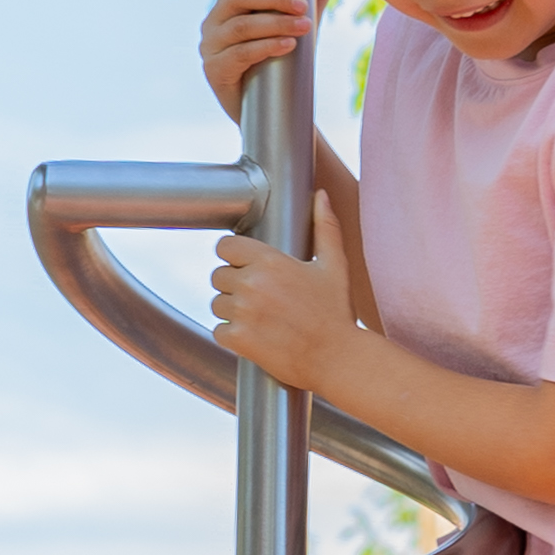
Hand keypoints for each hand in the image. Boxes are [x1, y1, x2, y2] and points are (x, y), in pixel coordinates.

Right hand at [198, 0, 326, 113]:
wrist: (273, 109)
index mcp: (227, 3)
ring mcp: (210, 47)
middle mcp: (213, 21)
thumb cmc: (283, 58)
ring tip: (304, 27)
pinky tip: (288, 45)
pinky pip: (239, 54)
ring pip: (241, 26)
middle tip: (303, 5)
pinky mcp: (214, 71)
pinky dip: (266, 47)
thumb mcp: (302, 21)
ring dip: (275, 24)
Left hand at [208, 228, 360, 392]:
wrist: (336, 358)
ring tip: (257, 318)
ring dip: (231, 311)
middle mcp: (252, 283)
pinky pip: (218, 331)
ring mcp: (242, 312)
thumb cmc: (337, 312)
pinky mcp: (238, 339)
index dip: (232, 256)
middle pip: (219, 276)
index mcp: (270, 260)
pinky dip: (231, 335)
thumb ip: (325, 227)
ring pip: (217, 304)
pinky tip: (253, 336)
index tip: (243, 266)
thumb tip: (321, 196)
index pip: (225, 247)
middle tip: (257, 298)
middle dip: (233, 285)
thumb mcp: (335, 266)